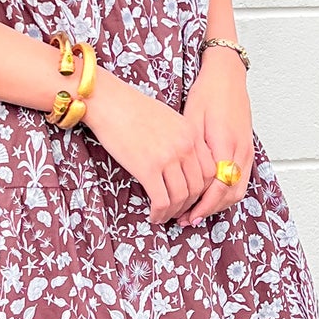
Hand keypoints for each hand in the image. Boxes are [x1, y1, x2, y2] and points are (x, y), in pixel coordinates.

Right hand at [81, 71, 216, 225]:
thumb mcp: (167, 120)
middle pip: (197, 187)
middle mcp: (185, 146)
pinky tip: (153, 216)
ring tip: (164, 216)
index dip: (202, 190)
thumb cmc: (132, 110)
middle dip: (189, 205)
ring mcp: (167, 157)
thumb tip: (183, 167)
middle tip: (178, 213)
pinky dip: (159, 213)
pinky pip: (162, 200)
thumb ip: (180, 140)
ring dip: (173, 212)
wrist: (108, 101)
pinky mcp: (148, 168)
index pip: (209, 171)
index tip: (191, 198)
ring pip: (181, 197)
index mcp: (191, 133)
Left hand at [166, 49, 253, 226]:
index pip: (217, 188)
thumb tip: (181, 181)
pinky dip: (225, 193)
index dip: (202, 206)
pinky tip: (208, 195)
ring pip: (238, 190)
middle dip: (208, 211)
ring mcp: (247, 151)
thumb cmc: (207, 94)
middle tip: (186, 219)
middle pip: (229, 195)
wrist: (227, 76)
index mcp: (225, 145)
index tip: (185, 215)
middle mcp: (241, 151)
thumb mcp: (192, 121)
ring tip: (195, 211)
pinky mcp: (248, 149)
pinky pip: (240, 180)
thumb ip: (191, 152)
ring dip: (218, 204)